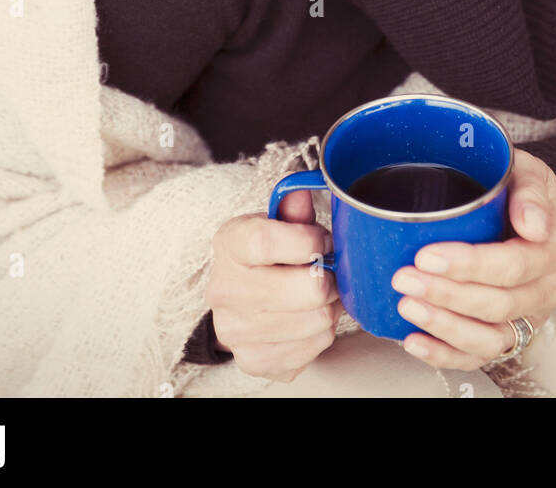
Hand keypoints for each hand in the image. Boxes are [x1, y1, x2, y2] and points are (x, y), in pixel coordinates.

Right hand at [205, 182, 342, 381]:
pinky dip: (321, 332)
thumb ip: (292, 210)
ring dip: (329, 306)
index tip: (323, 241)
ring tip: (319, 294)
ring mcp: (236, 332)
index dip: (309, 240)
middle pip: (307, 290)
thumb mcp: (274, 223)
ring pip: (318, 320)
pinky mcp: (254, 362)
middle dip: (329, 278)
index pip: (266, 241)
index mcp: (229, 245)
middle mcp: (225, 291)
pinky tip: (309, 317)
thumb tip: (302, 192)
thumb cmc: (264, 255)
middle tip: (327, 271)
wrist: (239, 301)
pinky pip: (315, 347)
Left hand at [389, 147, 555, 369]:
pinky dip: (446, 353)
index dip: (470, 265)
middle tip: (404, 278)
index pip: (516, 264)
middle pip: (500, 303)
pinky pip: (480, 355)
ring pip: (491, 337)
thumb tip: (532, 222)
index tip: (428, 256)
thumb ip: (530, 190)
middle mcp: (552, 286)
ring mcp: (532, 314)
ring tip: (408, 306)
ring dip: (445, 326)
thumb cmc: (519, 184)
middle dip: (447, 294)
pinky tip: (415, 340)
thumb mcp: (528, 170)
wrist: (527, 204)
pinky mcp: (512, 333)